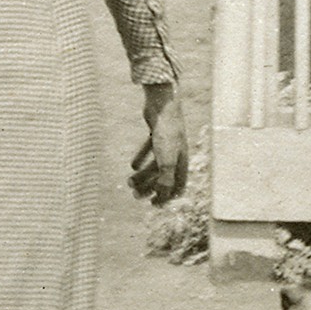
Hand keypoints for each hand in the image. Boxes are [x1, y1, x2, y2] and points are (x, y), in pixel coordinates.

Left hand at [129, 83, 188, 205]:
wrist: (162, 104)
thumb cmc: (167, 133)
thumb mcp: (166, 160)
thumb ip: (165, 180)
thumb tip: (162, 198)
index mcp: (181, 162)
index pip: (178, 185)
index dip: (167, 197)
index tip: (154, 205)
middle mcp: (177, 153)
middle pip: (163, 177)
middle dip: (150, 188)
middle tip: (135, 196)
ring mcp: (168, 142)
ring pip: (155, 165)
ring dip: (143, 176)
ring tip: (129, 183)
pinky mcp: (158, 132)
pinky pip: (150, 150)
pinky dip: (141, 158)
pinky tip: (133, 166)